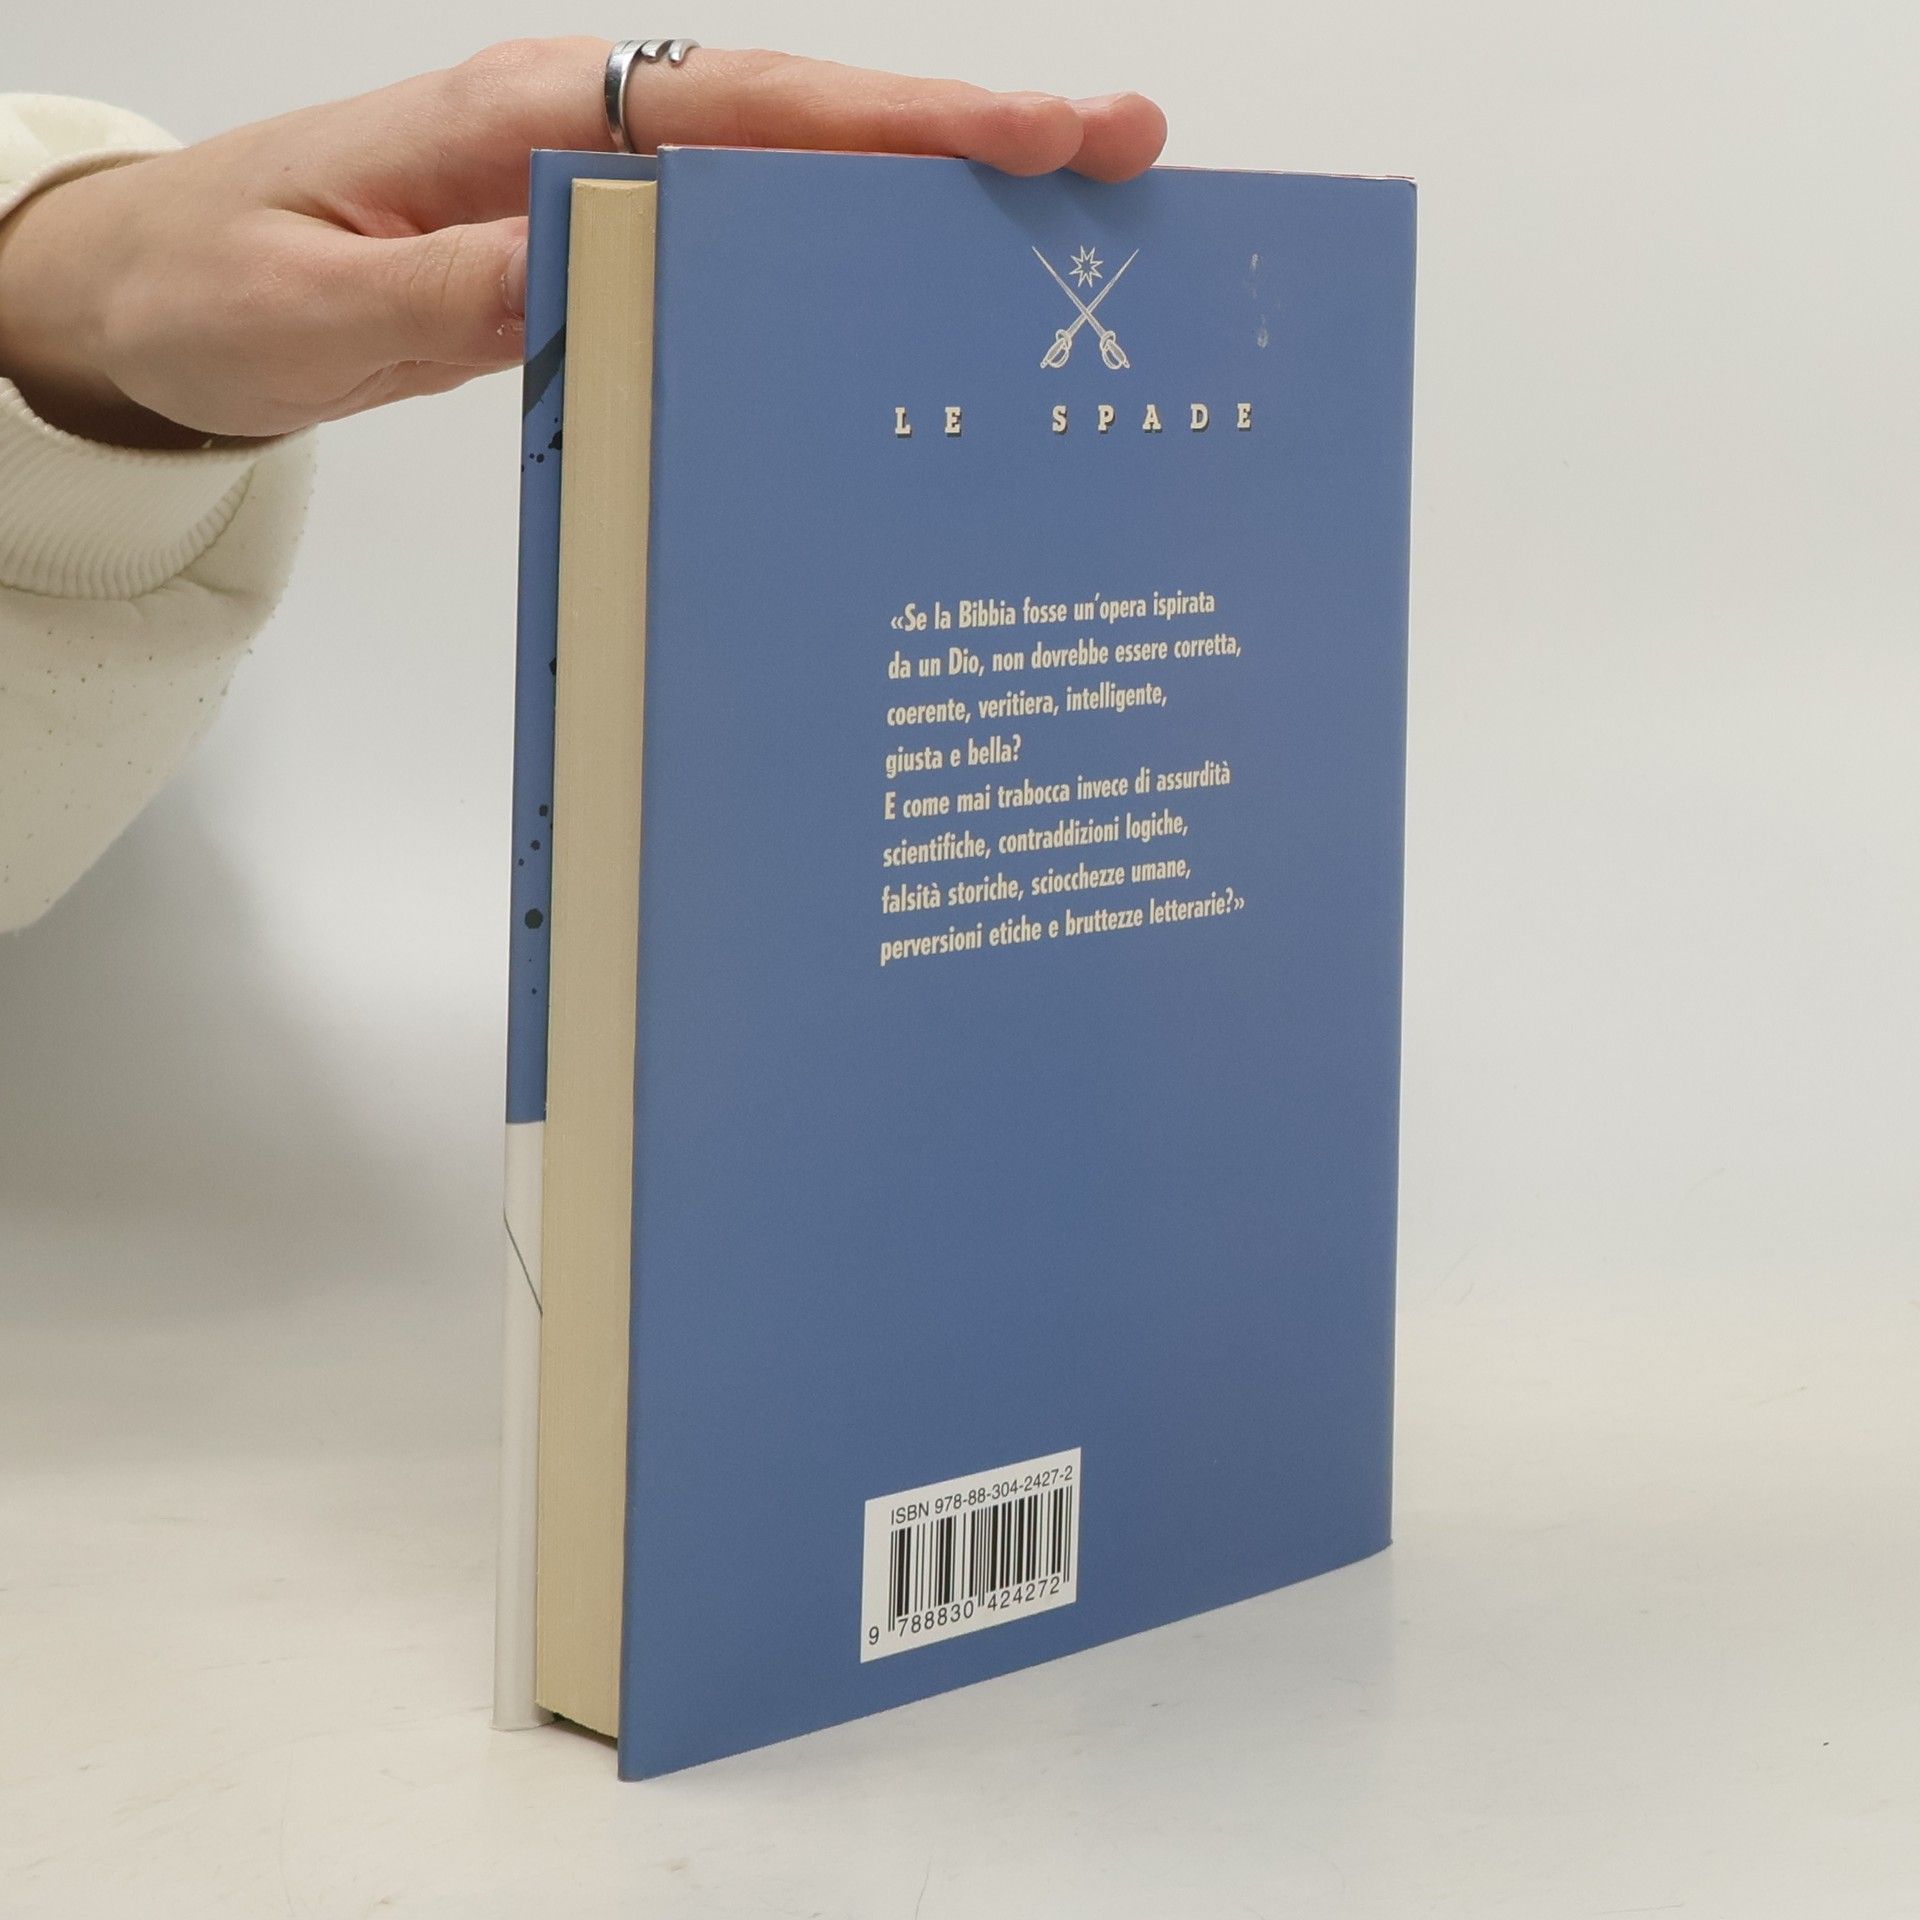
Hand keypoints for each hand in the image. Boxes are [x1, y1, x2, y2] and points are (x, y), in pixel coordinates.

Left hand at [0, 41, 1166, 449]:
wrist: (148, 302)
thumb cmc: (219, 291)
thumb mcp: (328, 304)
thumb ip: (477, 283)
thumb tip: (630, 261)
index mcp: (531, 120)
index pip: (754, 112)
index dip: (905, 121)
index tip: (1040, 133)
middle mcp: (585, 135)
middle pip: (810, 125)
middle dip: (969, 139)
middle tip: (1120, 160)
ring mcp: (597, 190)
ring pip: (792, 183)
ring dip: (924, 200)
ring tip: (1061, 227)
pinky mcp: (594, 249)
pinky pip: (742, 249)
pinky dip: (838, 262)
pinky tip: (905, 299)